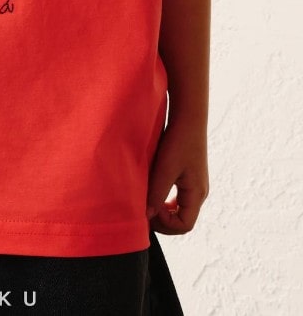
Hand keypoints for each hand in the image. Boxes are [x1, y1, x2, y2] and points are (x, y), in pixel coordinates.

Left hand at [146, 119, 208, 234]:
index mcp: (197, 194)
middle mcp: (199, 192)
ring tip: (147, 201)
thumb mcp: (165, 169)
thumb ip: (156, 194)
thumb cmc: (178, 142)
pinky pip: (178, 198)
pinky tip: (153, 190)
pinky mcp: (189, 176)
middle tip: (144, 210)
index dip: (165, 223)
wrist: (188, 118)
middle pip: (182, 220)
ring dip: (163, 211)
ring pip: (180, 209)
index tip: (149, 209)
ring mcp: (195, 185)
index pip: (184, 225)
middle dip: (163, 220)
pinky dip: (165, 200)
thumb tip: (147, 216)